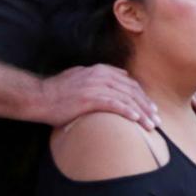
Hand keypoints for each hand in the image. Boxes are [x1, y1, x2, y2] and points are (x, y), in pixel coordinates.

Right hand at [33, 65, 158, 129]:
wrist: (38, 97)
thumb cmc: (57, 90)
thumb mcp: (80, 76)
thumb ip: (99, 76)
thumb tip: (117, 78)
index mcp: (101, 70)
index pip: (129, 83)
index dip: (141, 96)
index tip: (150, 108)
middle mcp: (101, 76)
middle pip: (132, 91)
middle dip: (146, 105)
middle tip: (156, 119)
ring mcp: (96, 86)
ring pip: (127, 99)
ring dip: (142, 112)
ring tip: (151, 124)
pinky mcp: (90, 98)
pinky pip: (114, 105)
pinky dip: (128, 112)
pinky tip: (136, 120)